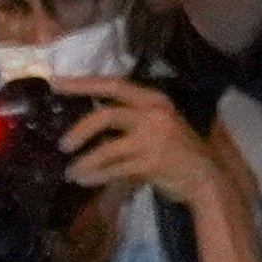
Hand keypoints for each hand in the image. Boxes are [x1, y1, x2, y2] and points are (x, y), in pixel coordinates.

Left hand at [57, 75, 226, 213]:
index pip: (114, 84)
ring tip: (71, 171)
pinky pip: (114, 170)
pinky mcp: (151, 164)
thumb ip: (129, 119)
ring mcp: (153, 139)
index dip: (83, 83)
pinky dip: (96, 176)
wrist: (205, 178)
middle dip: (79, 130)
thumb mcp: (158, 125)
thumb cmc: (177, 151)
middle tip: (62, 144)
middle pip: (106, 115)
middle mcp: (154, 114)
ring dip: (84, 161)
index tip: (56, 82)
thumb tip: (88, 121)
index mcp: (153, 99)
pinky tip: (85, 180)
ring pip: (106, 148)